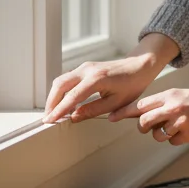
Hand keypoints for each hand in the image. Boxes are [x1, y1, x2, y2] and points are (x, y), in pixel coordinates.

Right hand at [42, 33, 178, 123]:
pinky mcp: (84, 68)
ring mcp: (84, 67)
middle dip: (51, 102)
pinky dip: (61, 91)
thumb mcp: (116, 102)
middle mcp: (87, 70)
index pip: (72, 96)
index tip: (50, 120)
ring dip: (54, 96)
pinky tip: (63, 103)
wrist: (139, 66)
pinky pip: (67, 79)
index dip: (60, 110)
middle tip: (48, 118)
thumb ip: (94, 110)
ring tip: (54, 113)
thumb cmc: (132, 85)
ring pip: (61, 80)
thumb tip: (74, 117)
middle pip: (60, 85)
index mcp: (97, 79)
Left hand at [129, 87, 188, 145]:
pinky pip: (172, 141)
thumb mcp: (183, 96)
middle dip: (143, 127)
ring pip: (156, 135)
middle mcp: (172, 107)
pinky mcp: (187, 135)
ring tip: (178, 127)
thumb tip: (143, 114)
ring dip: (162, 134)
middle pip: (143, 121)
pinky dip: (178, 139)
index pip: (140, 105)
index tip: (110, 117)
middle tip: (149, 127)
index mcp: (170, 95)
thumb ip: (164, 103)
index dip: (123, 112)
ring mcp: (179, 122)